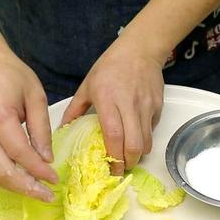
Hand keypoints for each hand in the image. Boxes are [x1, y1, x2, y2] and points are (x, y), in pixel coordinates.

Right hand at [0, 50, 57, 201]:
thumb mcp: (36, 96)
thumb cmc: (13, 76)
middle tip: (47, 195)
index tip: (55, 179)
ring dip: (16, 187)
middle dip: (25, 187)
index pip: (18, 152)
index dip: (37, 169)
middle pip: (0, 170)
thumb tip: (46, 160)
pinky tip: (25, 181)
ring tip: (39, 192)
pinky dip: (7, 178)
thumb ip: (41, 129)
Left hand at [61, 39, 164, 174]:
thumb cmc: (110, 66)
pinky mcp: (158, 107)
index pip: (114, 134)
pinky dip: (145, 140)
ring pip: (147, 142)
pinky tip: (135, 138)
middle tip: (120, 170)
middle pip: (134, 144)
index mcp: (108, 100)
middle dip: (128, 163)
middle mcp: (129, 105)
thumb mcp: (87, 86)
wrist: (140, 49)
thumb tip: (61, 130)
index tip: (109, 170)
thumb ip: (74, 110)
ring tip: (128, 159)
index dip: (114, 157)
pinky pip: (152, 131)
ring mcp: (146, 107)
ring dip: (138, 155)